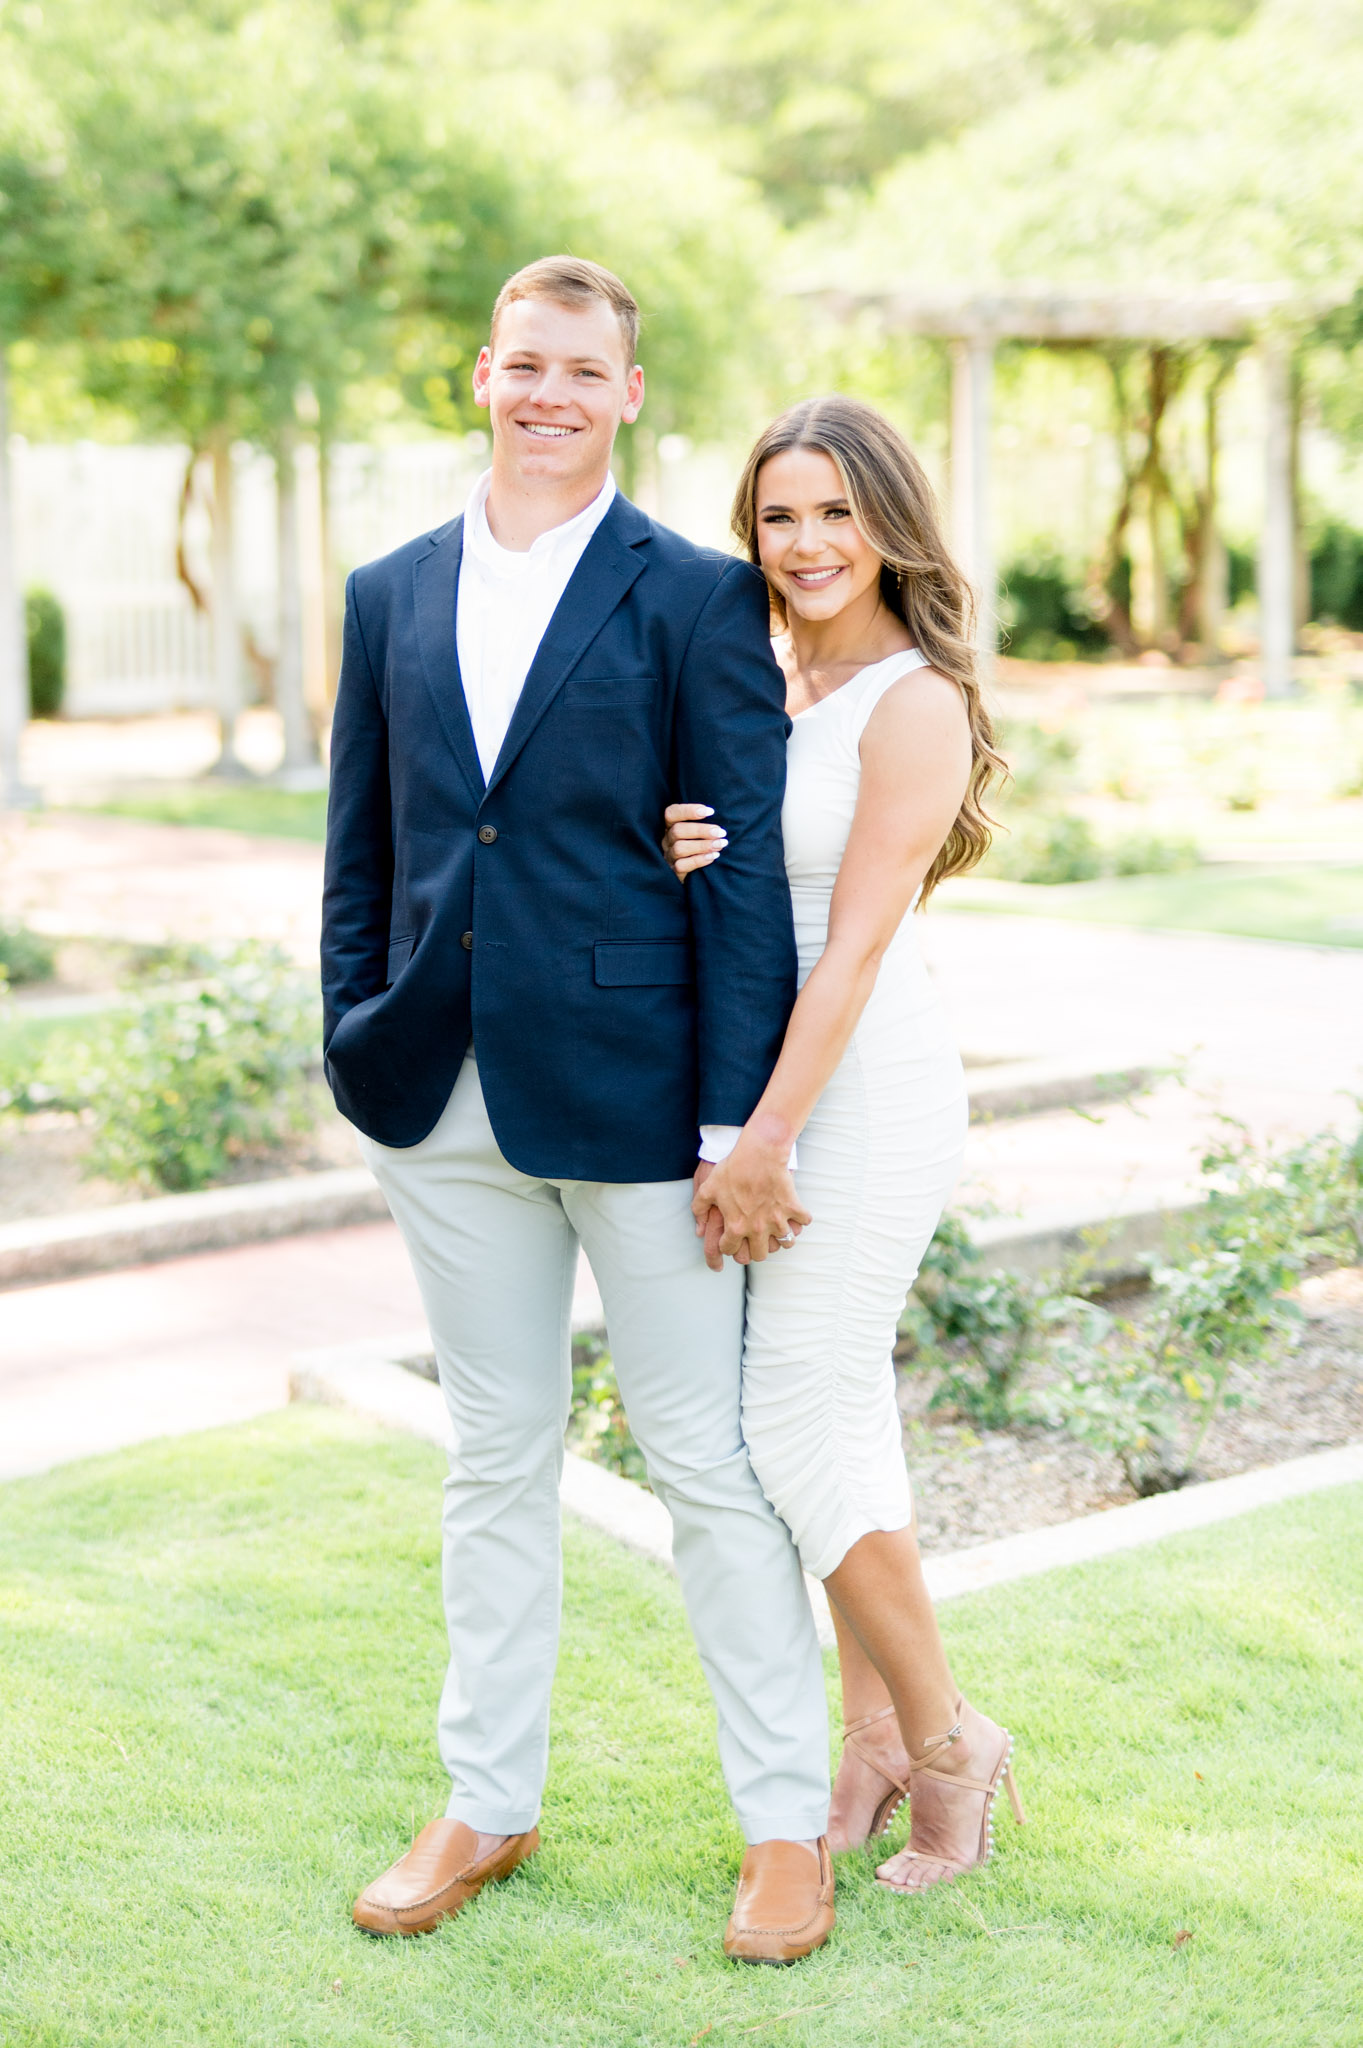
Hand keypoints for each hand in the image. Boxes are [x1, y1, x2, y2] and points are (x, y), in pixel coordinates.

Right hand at [663, 803, 727, 881]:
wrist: (691, 877)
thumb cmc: (698, 847)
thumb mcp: (696, 833)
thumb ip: (703, 823)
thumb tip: (719, 814)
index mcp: (670, 826)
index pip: (672, 813)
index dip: (689, 811)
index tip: (711, 812)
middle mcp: (667, 840)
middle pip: (677, 830)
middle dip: (701, 830)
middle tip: (720, 832)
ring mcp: (669, 856)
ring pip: (680, 848)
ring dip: (702, 845)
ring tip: (720, 845)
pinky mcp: (672, 871)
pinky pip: (682, 865)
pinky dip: (699, 860)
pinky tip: (713, 856)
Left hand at [691, 1138, 810, 1270]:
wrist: (759, 1152)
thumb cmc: (732, 1168)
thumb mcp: (708, 1187)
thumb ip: (700, 1209)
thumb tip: (699, 1229)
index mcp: (735, 1226)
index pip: (731, 1250)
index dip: (728, 1246)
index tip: (731, 1239)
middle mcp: (757, 1228)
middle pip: (760, 1255)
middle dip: (756, 1249)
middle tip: (754, 1240)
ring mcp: (777, 1220)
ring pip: (785, 1244)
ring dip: (781, 1238)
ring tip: (777, 1229)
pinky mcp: (793, 1208)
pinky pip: (803, 1223)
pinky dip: (801, 1220)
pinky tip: (794, 1214)